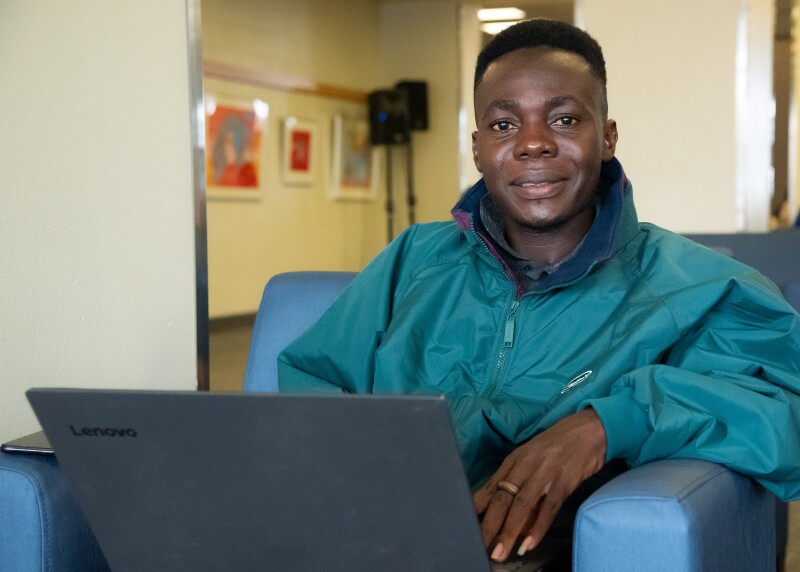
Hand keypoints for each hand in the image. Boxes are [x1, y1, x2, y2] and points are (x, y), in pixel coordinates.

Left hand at [472, 408, 606, 561]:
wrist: (587, 431)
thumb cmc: (556, 446)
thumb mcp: (530, 457)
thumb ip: (516, 478)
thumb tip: (502, 508)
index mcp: (514, 460)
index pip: (490, 487)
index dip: (477, 509)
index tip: (467, 526)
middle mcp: (525, 466)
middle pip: (502, 499)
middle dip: (489, 525)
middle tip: (481, 546)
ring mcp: (545, 474)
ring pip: (521, 506)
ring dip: (509, 532)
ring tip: (501, 552)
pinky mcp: (564, 482)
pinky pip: (548, 508)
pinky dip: (538, 528)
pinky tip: (529, 544)